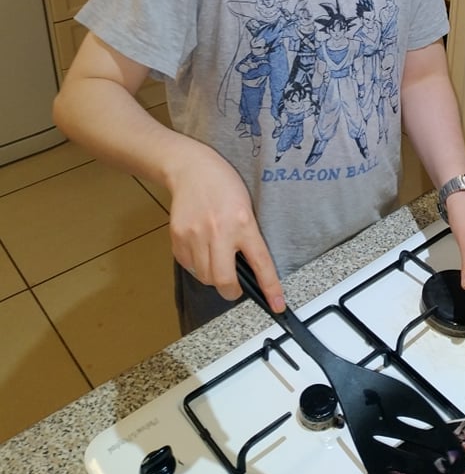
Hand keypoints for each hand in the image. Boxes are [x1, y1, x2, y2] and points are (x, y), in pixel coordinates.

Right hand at [165, 140, 285, 313]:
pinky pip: (188, 266)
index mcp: (243, 223)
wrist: (190, 168)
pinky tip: (200, 248)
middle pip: (224, 281)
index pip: (260, 263)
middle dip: (231, 291)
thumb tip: (248, 267)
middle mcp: (219, 232)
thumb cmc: (223, 184)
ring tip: (216, 258)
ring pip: (205, 277)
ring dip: (213, 276)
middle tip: (235, 286)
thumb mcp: (245, 206)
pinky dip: (196, 265)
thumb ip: (247, 235)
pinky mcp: (178, 237)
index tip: (277, 305)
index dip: (270, 288)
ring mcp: (196, 235)